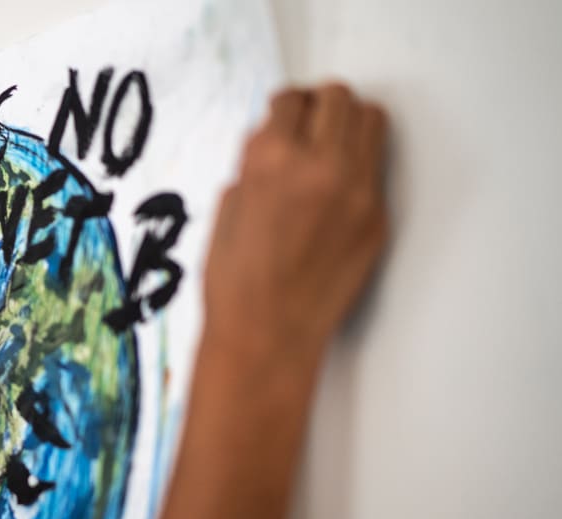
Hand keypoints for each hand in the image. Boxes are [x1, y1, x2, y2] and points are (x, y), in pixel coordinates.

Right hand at [204, 83, 388, 363]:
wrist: (266, 333)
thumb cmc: (235, 281)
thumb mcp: (227, 209)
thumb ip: (252, 167)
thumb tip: (270, 144)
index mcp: (271, 158)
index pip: (292, 99)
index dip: (286, 105)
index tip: (286, 114)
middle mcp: (320, 165)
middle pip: (339, 98)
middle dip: (322, 104)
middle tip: (312, 122)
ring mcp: (357, 190)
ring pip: (370, 122)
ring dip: (349, 125)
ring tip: (332, 147)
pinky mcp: (377, 217)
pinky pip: (375, 169)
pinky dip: (358, 167)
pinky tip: (336, 190)